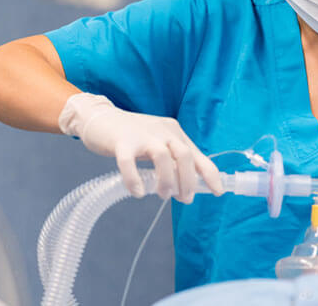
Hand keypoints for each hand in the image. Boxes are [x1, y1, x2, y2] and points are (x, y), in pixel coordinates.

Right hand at [58, 93, 223, 202]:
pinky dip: (135, 180)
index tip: (217, 191)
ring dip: (166, 181)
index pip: (197, 154)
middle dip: (187, 181)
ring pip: (162, 158)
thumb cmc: (131, 135)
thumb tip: (188, 185)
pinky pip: (129, 163)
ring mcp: (141, 135)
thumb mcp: (158, 142)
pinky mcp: (121, 142)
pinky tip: (138, 192)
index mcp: (173, 131)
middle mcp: (161, 131)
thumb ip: (172, 158)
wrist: (99, 118)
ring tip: (163, 195)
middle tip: (184, 198)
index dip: (209, 174)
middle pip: (184, 155)